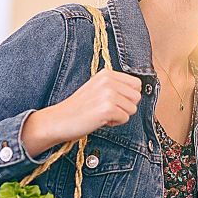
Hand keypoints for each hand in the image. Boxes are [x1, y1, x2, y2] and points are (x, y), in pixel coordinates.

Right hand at [25, 70, 141, 151]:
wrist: (60, 120)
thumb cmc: (80, 108)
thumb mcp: (98, 88)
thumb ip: (116, 87)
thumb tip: (138, 93)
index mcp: (107, 73)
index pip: (136, 84)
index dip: (128, 96)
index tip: (112, 101)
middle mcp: (108, 80)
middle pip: (137, 97)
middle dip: (125, 106)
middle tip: (107, 109)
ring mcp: (108, 93)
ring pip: (132, 109)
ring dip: (120, 115)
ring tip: (102, 114)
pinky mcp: (107, 108)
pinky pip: (125, 118)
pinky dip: (114, 123)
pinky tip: (100, 120)